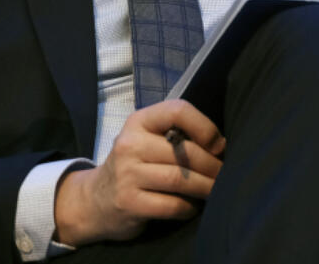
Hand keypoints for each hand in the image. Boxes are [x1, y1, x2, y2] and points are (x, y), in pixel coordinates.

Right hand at [53, 99, 224, 246]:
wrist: (93, 200)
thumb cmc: (132, 167)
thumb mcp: (145, 141)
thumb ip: (174, 136)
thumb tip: (221, 146)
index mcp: (138, 122)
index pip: (177, 110)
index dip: (204, 127)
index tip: (219, 145)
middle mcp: (130, 144)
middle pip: (184, 151)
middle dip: (212, 165)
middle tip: (225, 174)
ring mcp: (127, 174)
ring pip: (181, 179)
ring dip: (206, 187)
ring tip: (215, 191)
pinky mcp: (130, 203)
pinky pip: (173, 205)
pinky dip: (190, 208)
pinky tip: (192, 207)